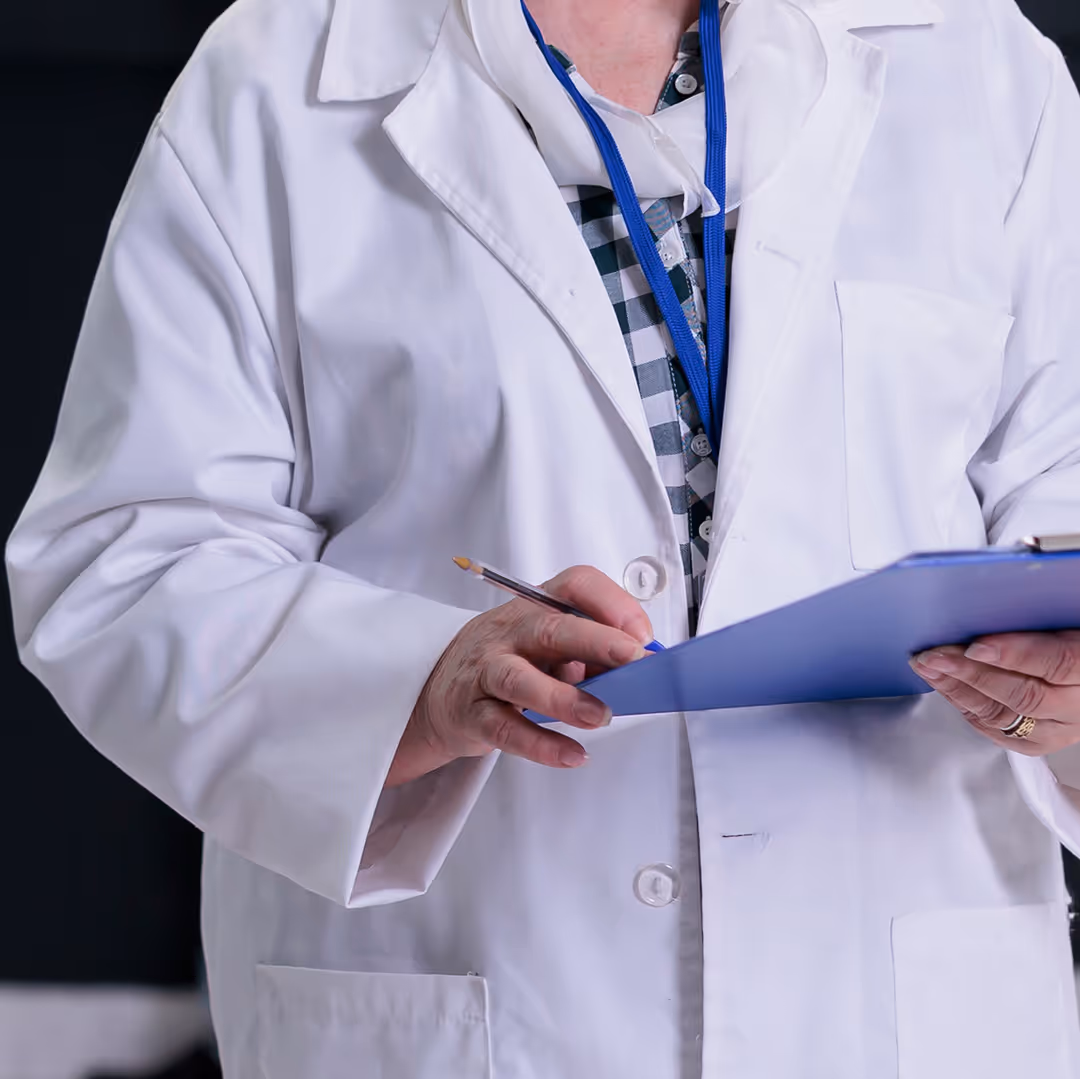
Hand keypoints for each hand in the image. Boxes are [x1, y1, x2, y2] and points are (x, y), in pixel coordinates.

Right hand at [386, 566, 652, 786]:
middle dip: (595, 640)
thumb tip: (642, 668)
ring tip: (600, 715)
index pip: (575, 585)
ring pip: (520, 679)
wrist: (439, 690)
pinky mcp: (473, 713)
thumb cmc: (509, 661)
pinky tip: (571, 754)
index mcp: (537, 606)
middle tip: (633, 659)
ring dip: (563, 698)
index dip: (611, 604)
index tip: (642, 635)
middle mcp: (510, 632)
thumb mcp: (549, 644)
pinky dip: (540, 744)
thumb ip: (591, 651)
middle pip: (550, 627)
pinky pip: (505, 729)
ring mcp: (487, 670)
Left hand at [910, 632, 1079, 756]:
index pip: (1059, 662)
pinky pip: (998, 731)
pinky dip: (966, 708)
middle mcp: (1079, 706)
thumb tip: (1001, 601)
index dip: (1015, 654)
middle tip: (935, 655)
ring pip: (1005, 717)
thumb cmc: (1070, 635)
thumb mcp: (1067, 620)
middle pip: (1024, 694)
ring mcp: (1060, 728)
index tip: (976, 645)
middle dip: (971, 673)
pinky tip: (944, 687)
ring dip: (958, 690)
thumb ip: (1042, 619)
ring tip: (928, 667)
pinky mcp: (1039, 741)